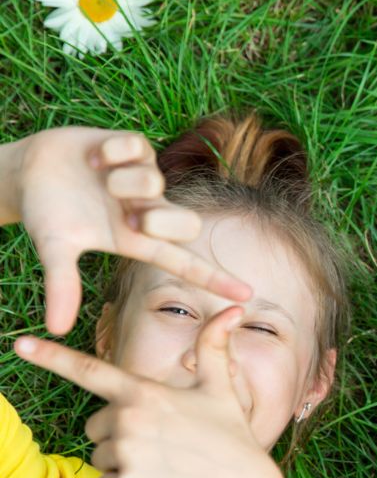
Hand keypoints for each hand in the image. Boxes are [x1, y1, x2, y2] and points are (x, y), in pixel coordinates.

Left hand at [13, 308, 276, 477]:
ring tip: (165, 464)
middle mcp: (128, 418)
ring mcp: (125, 453)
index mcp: (145, 392)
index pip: (90, 370)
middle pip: (95, 425)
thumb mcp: (221, 389)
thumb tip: (233, 309)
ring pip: (100, 456)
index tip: (20, 344)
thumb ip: (214, 347)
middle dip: (118, 434)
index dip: (51, 356)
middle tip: (161, 442)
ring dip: (124, 463)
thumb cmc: (231, 438)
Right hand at [15, 127, 250, 333]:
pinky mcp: (136, 148)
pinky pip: (137, 147)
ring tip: (99, 179)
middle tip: (131, 218)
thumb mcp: (55, 247)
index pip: (184, 264)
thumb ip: (61, 285)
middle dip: (162, 221)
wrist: (27, 170)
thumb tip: (56, 330)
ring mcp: (145, 179)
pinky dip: (111, 153)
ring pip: (156, 181)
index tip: (247, 295)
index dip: (216, 279)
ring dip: (123, 181)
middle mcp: (149, 211)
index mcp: (137, 240)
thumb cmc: (47, 214)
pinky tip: (95, 158)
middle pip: (189, 225)